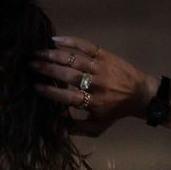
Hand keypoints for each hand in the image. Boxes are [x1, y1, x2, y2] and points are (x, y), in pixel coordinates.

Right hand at [30, 35, 151, 137]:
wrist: (139, 94)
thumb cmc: (115, 112)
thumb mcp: (98, 128)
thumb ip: (78, 129)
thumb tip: (57, 126)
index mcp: (93, 103)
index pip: (69, 97)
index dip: (52, 92)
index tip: (36, 87)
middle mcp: (96, 84)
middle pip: (69, 75)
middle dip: (49, 69)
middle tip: (31, 65)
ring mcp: (100, 67)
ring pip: (74, 59)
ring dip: (54, 55)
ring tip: (38, 52)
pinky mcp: (104, 55)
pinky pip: (86, 46)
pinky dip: (70, 41)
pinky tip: (55, 40)